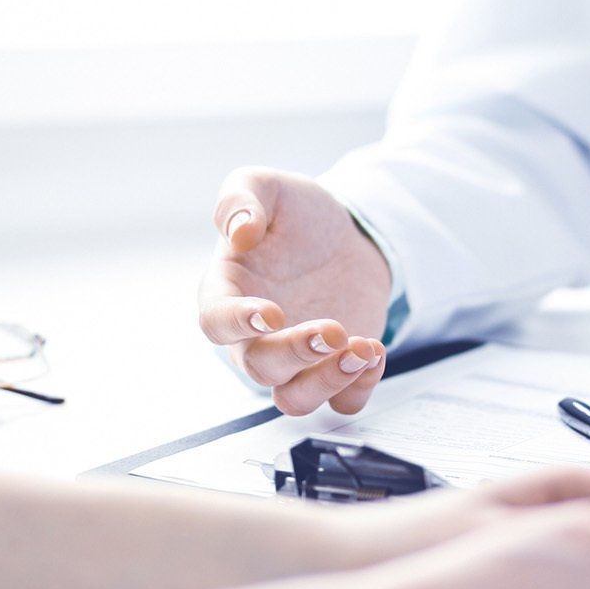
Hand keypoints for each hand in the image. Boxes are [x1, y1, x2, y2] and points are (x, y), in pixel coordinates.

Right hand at [198, 168, 393, 414]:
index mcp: (227, 293)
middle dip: (296, 355)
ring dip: (327, 382)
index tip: (271, 312)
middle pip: (260, 369)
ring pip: (294, 400)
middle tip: (334, 329)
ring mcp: (294, 360)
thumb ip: (241, 198)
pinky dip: (359, 388)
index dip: (238, 324)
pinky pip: (340, 402)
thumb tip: (237, 232)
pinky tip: (374, 352)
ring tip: (362, 349)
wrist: (346, 236)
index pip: (215, 322)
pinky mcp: (332, 371)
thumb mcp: (268, 187)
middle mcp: (254, 337)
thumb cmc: (296, 216)